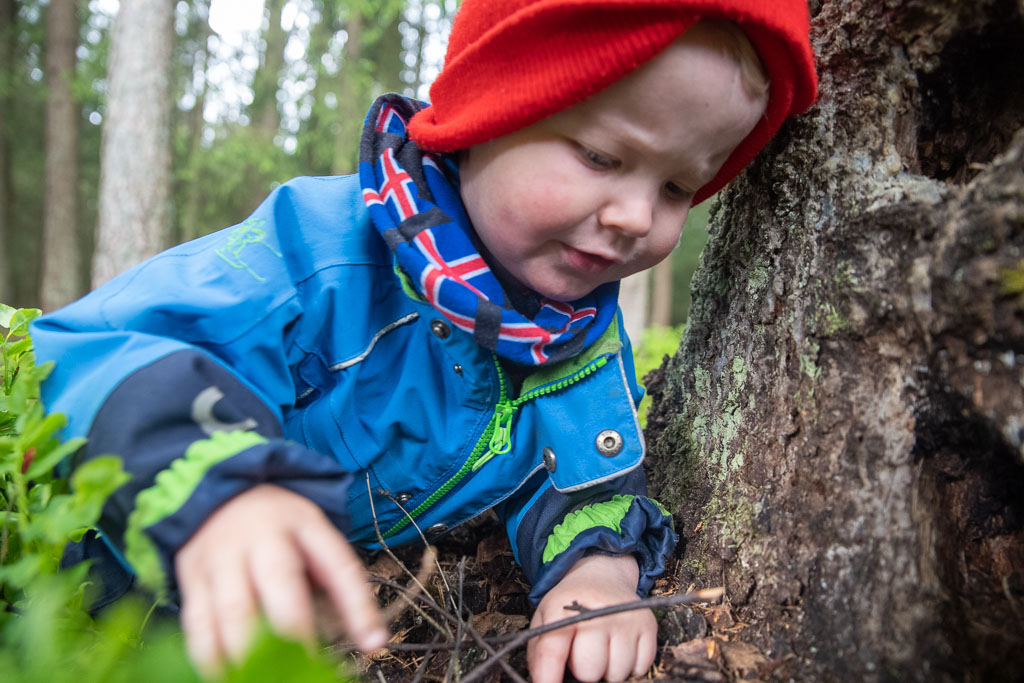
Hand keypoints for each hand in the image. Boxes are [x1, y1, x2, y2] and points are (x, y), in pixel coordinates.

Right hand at [175, 484, 387, 674]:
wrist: (222, 491)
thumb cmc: (281, 529)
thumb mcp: (317, 540)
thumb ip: (340, 586)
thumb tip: (372, 641)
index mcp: (305, 525)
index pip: (339, 565)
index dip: (357, 607)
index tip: (372, 643)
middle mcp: (261, 538)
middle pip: (280, 585)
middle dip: (295, 632)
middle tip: (305, 667)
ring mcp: (222, 557)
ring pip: (234, 610)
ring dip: (250, 653)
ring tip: (262, 676)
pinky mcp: (192, 578)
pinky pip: (199, 624)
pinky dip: (210, 657)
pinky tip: (226, 675)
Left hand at [528, 554, 656, 681]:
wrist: (601, 576)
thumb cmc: (571, 605)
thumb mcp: (545, 619)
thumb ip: (540, 653)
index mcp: (564, 607)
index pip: (552, 650)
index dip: (548, 676)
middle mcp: (598, 610)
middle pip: (589, 670)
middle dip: (583, 670)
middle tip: (581, 653)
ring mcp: (626, 618)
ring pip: (616, 674)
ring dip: (607, 670)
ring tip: (601, 649)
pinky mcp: (648, 625)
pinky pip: (639, 669)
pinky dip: (629, 666)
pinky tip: (619, 648)